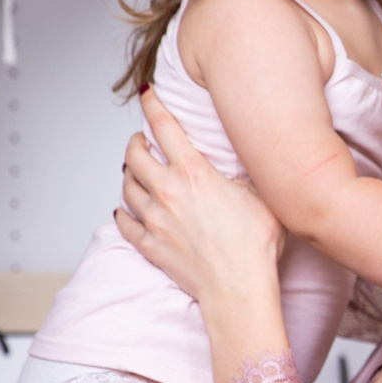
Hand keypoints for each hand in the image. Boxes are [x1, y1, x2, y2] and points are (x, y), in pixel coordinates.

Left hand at [117, 89, 284, 309]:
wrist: (239, 288)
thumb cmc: (254, 246)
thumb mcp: (260, 196)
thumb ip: (242, 176)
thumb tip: (241, 166)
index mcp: (194, 173)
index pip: (164, 127)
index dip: (153, 105)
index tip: (147, 95)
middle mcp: (168, 192)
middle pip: (135, 155)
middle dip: (136, 142)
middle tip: (141, 140)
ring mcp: (155, 220)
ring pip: (127, 187)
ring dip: (129, 175)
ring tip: (134, 171)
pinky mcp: (151, 245)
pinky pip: (125, 224)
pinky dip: (122, 213)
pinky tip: (123, 210)